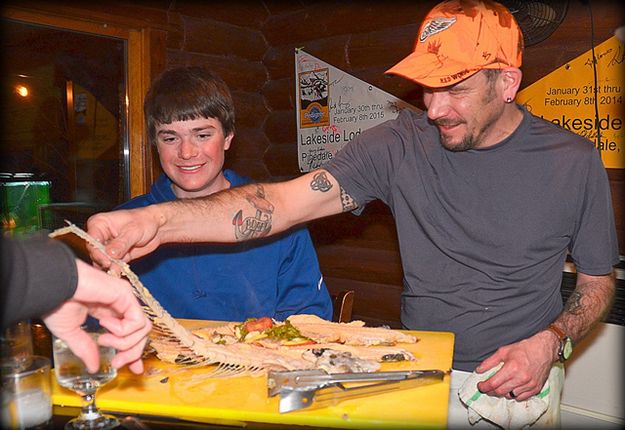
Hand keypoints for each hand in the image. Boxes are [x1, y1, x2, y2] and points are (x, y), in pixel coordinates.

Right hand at [42, 259, 151, 373]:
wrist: (52, 287)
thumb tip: (93, 366)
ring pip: (143, 329)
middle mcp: (120, 305)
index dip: (134, 352)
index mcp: (109, 313)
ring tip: (103, 340)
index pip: (131, 334)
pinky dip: (122, 330)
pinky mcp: (126, 294)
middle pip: (142, 333)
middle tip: (116, 362)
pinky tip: (103, 323)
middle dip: (132, 353)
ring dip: (124, 342)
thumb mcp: (71, 333)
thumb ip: (85, 348)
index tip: (135, 369)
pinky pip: (137, 321)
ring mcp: (125, 298)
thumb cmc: (56, 303)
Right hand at [86, 207, 160, 268]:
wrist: (157, 227)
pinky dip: (116, 271)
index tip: (107, 261)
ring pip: (101, 262)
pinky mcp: (114, 257)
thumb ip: (121, 243)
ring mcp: (106, 248)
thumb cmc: (144, 221)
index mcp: (99, 224)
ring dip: (110, 268)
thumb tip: (110, 254)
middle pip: (94, 253)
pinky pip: (111, 267)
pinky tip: (122, 273)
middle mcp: (99, 236)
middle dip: (104, 262)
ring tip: (120, 271)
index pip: (91, 240)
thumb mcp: (133, 231)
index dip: (97, 252)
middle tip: (114, 268)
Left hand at [475, 331, 555, 400]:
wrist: (544, 350)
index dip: (484, 386)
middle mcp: (521, 378)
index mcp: (512, 368)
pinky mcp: (536, 389)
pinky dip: (514, 395)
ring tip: (500, 386)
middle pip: (500, 392)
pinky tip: (511, 388)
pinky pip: (521, 397)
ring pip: (510, 396)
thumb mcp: (503, 351)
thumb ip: (489, 362)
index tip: (480, 386)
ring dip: (502, 393)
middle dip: (491, 391)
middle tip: (487, 387)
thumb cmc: (524, 349)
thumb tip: (479, 370)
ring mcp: (530, 385)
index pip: (494, 383)